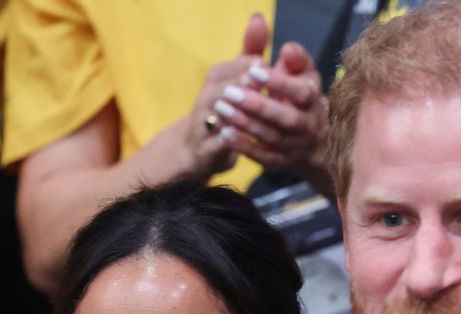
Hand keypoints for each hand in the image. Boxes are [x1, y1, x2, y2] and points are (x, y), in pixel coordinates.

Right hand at [181, 13, 269, 178]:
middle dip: (238, 83)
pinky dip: (224, 141)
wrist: (198, 149)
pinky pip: (214, 144)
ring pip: (215, 114)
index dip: (245, 66)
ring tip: (248, 108)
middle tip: (257, 79)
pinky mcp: (206, 148)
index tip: (262, 64)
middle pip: (221, 87)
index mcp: (217, 78)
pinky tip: (237, 140)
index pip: (230, 67)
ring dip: (232, 110)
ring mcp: (204, 124)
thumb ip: (250, 49)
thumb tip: (259, 17)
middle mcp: (207, 98)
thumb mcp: (238, 77)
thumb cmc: (226, 106)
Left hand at [212, 42, 328, 176]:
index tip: (254, 71)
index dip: (279, 83)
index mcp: (313, 100)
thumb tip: (288, 48)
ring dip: (246, 124)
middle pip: (287, 118)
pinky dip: (244, 146)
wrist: (311, 138)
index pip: (301, 92)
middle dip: (258, 105)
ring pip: (272, 138)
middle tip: (230, 92)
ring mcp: (296, 147)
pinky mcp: (281, 162)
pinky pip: (264, 157)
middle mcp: (308, 125)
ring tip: (221, 108)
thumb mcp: (301, 75)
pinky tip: (225, 133)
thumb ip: (294, 59)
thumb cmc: (299, 97)